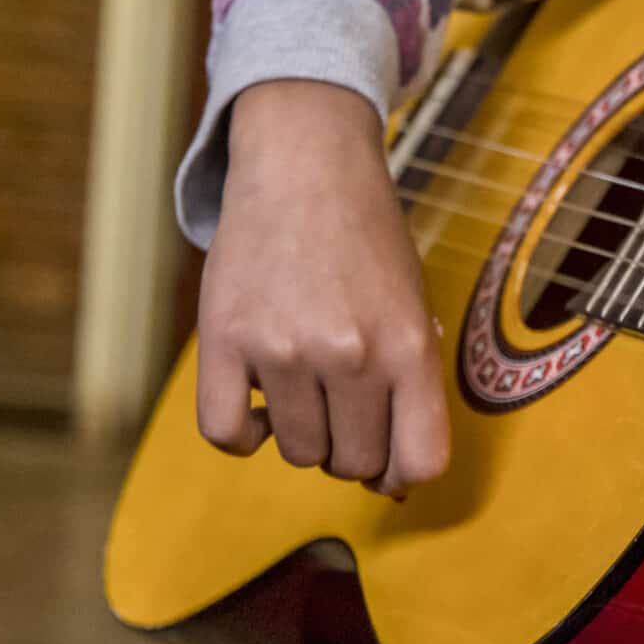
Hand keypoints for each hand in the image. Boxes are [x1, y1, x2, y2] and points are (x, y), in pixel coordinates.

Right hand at [195, 79, 450, 495]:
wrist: (306, 167)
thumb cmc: (367, 238)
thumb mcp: (413, 301)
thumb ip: (411, 380)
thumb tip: (400, 477)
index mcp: (409, 345)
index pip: (421, 461)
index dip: (405, 475)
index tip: (390, 465)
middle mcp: (350, 354)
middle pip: (354, 462)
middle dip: (352, 449)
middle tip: (344, 409)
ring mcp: (282, 350)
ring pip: (296, 452)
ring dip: (302, 436)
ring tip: (304, 389)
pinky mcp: (222, 340)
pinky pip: (226, 434)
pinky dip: (243, 435)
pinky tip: (257, 403)